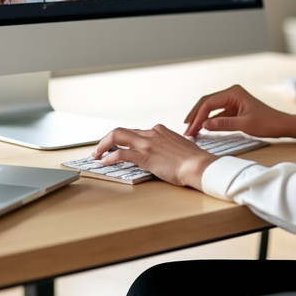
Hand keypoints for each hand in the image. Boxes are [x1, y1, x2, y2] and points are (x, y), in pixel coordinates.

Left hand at [92, 125, 216, 188]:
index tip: (118, 146)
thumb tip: (164, 152)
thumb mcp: (179, 146)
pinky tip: (105, 162)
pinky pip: (121, 153)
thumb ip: (168, 145)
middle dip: (107, 139)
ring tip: (97, 155)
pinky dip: (109, 157)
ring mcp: (147, 143)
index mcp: (160, 130)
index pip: (136, 132)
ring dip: (103, 146)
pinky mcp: (144, 156)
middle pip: (121, 131)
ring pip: (117, 136)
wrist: (198, 165)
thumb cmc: (193, 160)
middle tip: (100, 148)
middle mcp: (151, 133)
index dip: (124, 140)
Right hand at [183, 84, 295, 140]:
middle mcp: (231, 93)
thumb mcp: (245, 125)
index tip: (190, 129)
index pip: (209, 103)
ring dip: (201, 119)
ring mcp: (232, 100)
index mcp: (234, 92)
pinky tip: (202, 129)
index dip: (197, 116)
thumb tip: (204, 125)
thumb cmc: (267, 123)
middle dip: (195, 116)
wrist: (282, 125)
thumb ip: (224, 124)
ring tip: (191, 130)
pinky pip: (217, 113)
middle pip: (207, 103)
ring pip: (210, 108)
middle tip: (186, 130)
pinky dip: (209, 121)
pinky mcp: (234, 108)